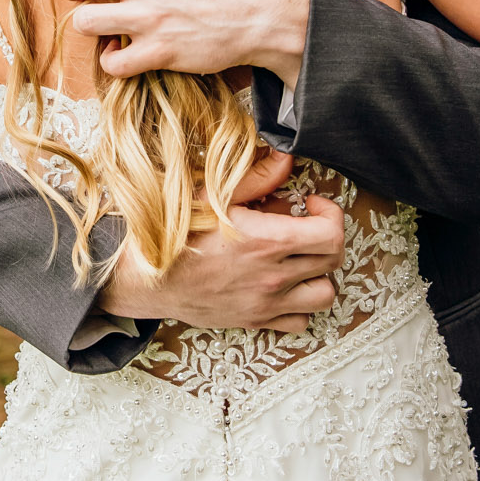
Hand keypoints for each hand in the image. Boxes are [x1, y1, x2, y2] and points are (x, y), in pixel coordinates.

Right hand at [99, 150, 344, 333]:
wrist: (147, 278)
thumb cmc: (175, 235)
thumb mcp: (212, 195)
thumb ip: (256, 177)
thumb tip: (286, 158)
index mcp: (267, 242)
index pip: (331, 234)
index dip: (331, 214)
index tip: (313, 204)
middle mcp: (273, 277)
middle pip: (333, 261)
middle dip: (326, 237)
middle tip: (306, 225)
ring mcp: (266, 304)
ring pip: (324, 295)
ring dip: (319, 274)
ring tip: (299, 258)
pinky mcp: (255, 320)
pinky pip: (300, 321)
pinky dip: (300, 305)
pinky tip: (283, 286)